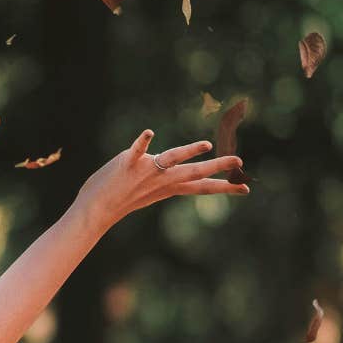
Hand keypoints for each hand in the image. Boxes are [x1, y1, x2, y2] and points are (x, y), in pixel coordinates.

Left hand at [74, 129, 248, 227]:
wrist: (96, 210)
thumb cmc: (121, 199)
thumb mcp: (149, 190)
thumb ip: (164, 177)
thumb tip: (173, 164)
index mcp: (168, 187)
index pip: (201, 186)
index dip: (224, 187)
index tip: (246, 188)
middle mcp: (161, 180)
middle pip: (194, 172)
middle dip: (218, 166)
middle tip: (239, 161)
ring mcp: (146, 172)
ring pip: (172, 158)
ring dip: (189, 151)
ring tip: (206, 145)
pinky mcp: (128, 164)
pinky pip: (137, 150)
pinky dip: (143, 142)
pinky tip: (149, 133)